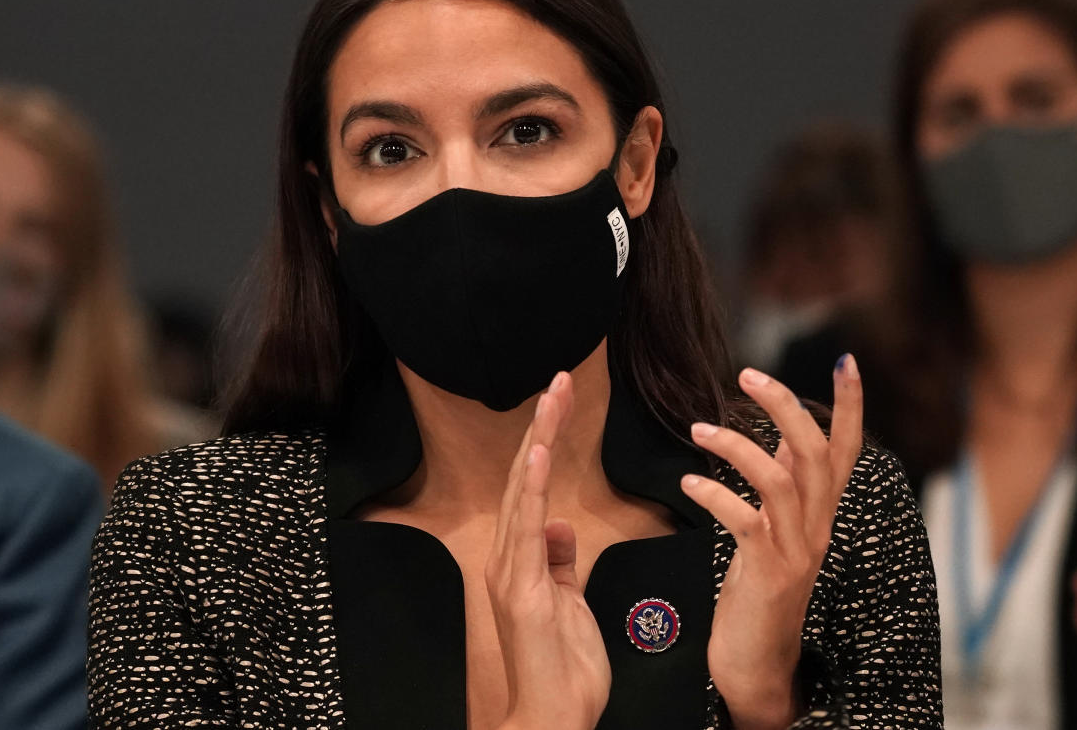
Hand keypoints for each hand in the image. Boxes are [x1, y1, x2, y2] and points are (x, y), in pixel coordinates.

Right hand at [487, 372, 609, 729]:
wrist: (551, 721)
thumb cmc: (563, 670)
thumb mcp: (569, 605)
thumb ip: (560, 562)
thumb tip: (560, 524)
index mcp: (521, 560)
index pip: (534, 487)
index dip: (545, 442)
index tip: (560, 402)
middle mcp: (507, 558)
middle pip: (526, 478)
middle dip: (543, 427)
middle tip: (560, 380)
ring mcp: (510, 572)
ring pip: (524, 491)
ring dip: (539, 441)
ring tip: (552, 397)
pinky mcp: (521, 590)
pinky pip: (526, 529)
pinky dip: (532, 487)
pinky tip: (538, 454)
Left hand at [681, 355, 863, 729]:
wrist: (757, 661)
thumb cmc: (760, 589)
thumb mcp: (779, 528)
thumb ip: (786, 482)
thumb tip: (785, 432)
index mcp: (820, 514)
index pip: (846, 451)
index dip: (851, 406)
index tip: (848, 361)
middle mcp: (818, 528)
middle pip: (817, 453)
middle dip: (787, 406)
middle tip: (747, 375)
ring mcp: (796, 552)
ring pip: (783, 480)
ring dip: (738, 447)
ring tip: (699, 430)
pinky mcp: (768, 574)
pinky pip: (747, 522)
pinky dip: (716, 496)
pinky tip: (688, 485)